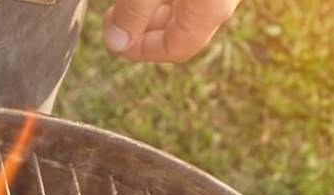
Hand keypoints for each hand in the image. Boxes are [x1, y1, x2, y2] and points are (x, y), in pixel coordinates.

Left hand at [103, 0, 241, 62]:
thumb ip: (135, 10)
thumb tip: (116, 42)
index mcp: (211, 10)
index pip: (174, 48)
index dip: (140, 50)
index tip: (112, 39)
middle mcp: (221, 0)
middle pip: (180, 30)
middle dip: (143, 30)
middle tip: (112, 20)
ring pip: (184, 10)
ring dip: (153, 11)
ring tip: (126, 4)